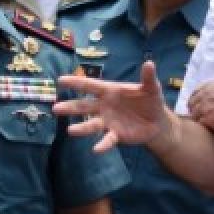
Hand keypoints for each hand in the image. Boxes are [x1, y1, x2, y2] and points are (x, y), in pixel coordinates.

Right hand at [55, 61, 176, 152]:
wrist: (157, 122)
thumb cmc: (150, 100)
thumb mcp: (152, 88)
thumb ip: (148, 78)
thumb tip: (149, 63)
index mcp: (110, 91)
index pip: (91, 86)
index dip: (76, 82)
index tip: (60, 80)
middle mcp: (105, 106)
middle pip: (85, 106)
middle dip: (71, 107)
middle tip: (56, 108)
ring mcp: (108, 121)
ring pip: (92, 124)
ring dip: (82, 128)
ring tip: (71, 131)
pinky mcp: (115, 135)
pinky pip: (107, 140)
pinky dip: (102, 145)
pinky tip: (96, 150)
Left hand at [187, 82, 213, 133]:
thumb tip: (211, 95)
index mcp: (209, 86)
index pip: (194, 94)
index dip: (196, 101)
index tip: (199, 106)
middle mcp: (204, 95)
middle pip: (191, 105)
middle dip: (194, 110)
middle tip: (202, 117)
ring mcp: (204, 107)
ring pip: (194, 116)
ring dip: (199, 119)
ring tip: (208, 123)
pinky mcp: (208, 120)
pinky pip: (200, 124)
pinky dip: (204, 126)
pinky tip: (211, 127)